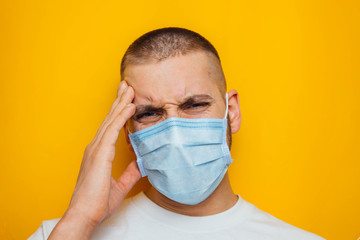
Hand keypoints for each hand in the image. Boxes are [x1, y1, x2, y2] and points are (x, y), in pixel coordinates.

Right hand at [48, 81, 139, 238]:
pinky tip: (130, 107)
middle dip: (119, 101)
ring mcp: (96, 149)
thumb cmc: (96, 203)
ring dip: (122, 103)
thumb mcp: (119, 186)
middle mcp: (96, 148)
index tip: (127, 101)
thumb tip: (141, 164)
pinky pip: (113, 131)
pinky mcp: (100, 154)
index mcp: (99, 154)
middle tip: (127, 86)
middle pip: (110, 119)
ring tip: (130, 89)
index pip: (111, 128)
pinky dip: (122, 117)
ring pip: (111, 121)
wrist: (84, 215)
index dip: (119, 113)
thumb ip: (130, 174)